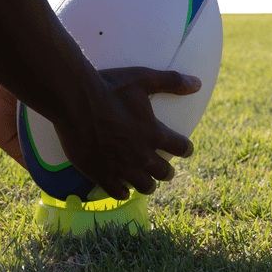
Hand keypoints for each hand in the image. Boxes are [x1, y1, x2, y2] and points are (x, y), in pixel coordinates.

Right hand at [53, 67, 201, 200]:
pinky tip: (123, 189)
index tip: (184, 149)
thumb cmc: (109, 87)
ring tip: (145, 182)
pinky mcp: (101, 174)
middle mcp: (142, 155)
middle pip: (165, 172)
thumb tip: (197, 83)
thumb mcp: (143, 79)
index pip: (181, 148)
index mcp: (155, 133)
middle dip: (167, 170)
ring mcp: (122, 167)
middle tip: (164, 169)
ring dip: (148, 184)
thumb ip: (172, 81)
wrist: (75, 101)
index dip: (185, 148)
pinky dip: (123, 192)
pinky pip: (118, 193)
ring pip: (145, 187)